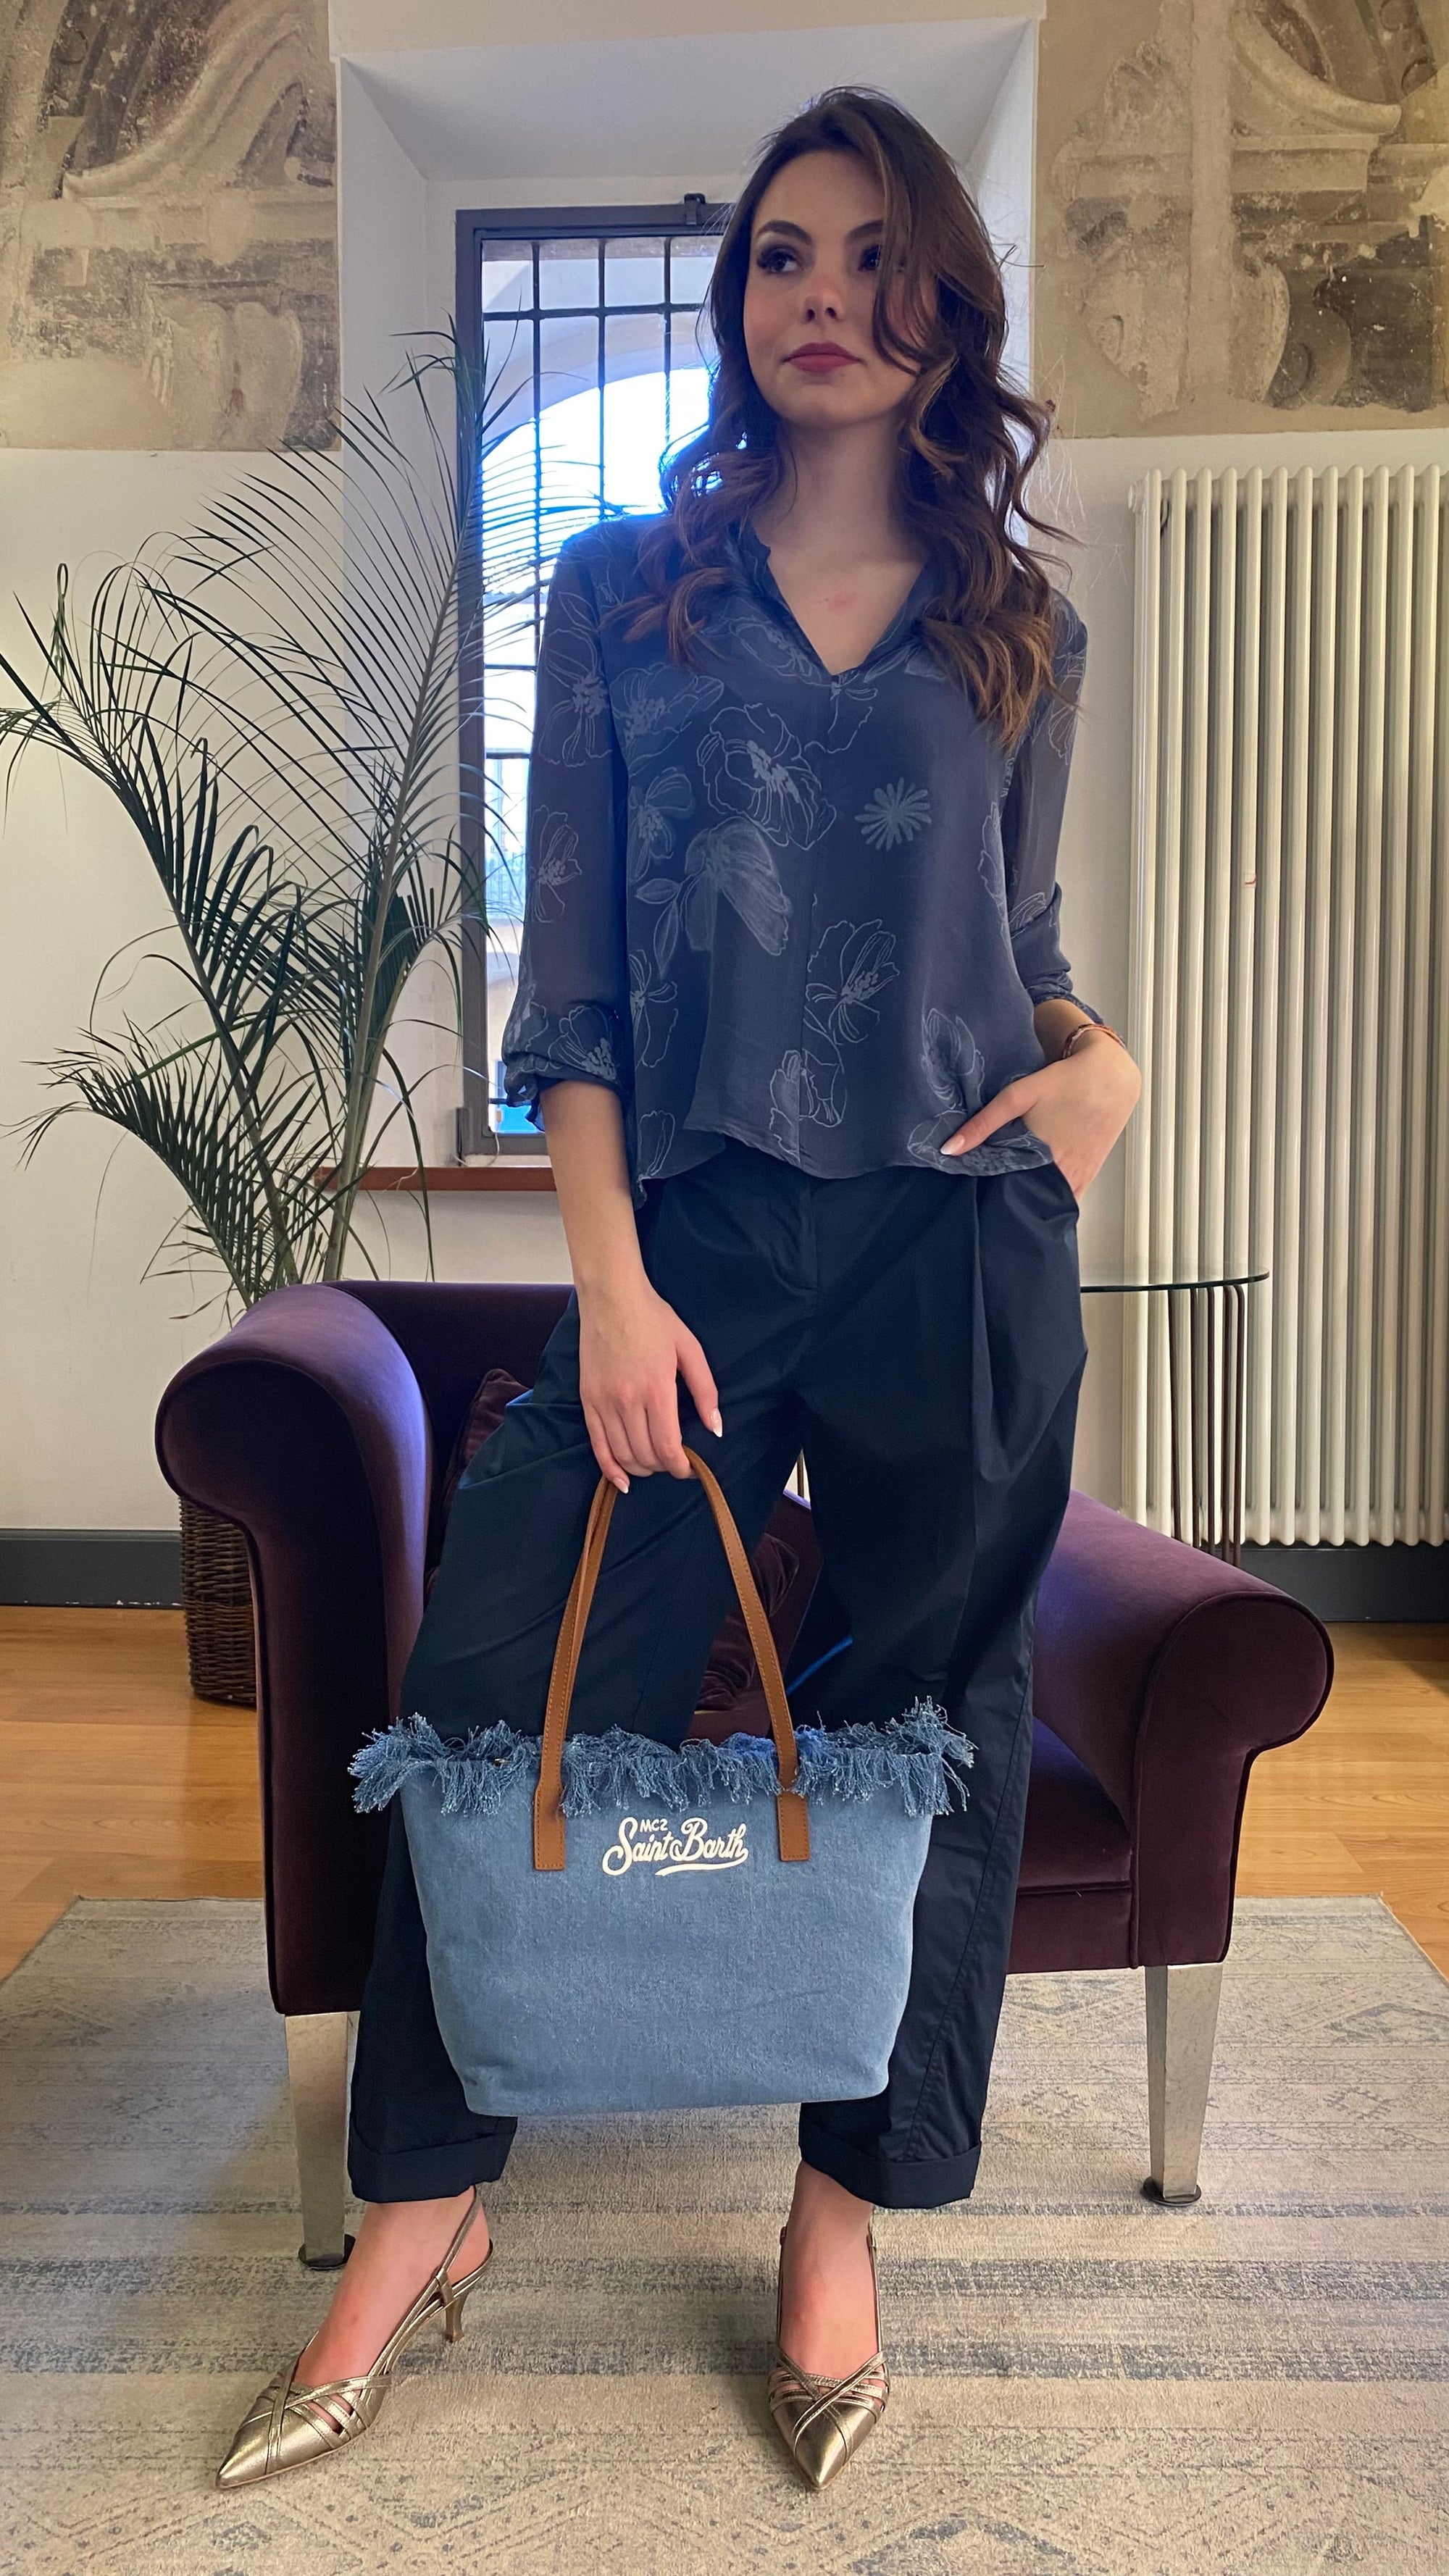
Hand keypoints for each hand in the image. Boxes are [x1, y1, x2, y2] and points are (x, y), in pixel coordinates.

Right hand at [577, 1273, 722, 1492]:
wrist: (612, 1297)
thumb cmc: (654, 1319)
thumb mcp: (690, 1349)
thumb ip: (705, 1392)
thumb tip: (716, 1429)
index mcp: (656, 1390)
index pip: (667, 1447)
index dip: (681, 1467)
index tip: (691, 1469)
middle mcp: (627, 1401)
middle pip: (645, 1456)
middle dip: (664, 1467)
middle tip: (675, 1462)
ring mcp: (603, 1402)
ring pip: (622, 1455)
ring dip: (641, 1468)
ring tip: (654, 1465)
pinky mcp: (587, 1400)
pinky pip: (596, 1445)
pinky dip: (610, 1468)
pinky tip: (623, 1480)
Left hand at [940, 1027, 1140, 1199]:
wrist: (1110, 1076)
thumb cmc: (1064, 1082)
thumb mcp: (1017, 1096)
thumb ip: (983, 1124)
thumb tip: (948, 1150)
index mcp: (1040, 1158)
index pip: (1008, 1192)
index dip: (991, 1197)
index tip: (975, 1199)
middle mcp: (1061, 1173)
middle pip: (1028, 1200)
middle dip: (1009, 1202)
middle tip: (989, 1202)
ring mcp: (1078, 1177)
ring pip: (1048, 1202)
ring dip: (1031, 1202)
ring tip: (1010, 1201)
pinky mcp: (1089, 1175)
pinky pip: (1068, 1199)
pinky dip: (1052, 1200)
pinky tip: (1037, 1197)